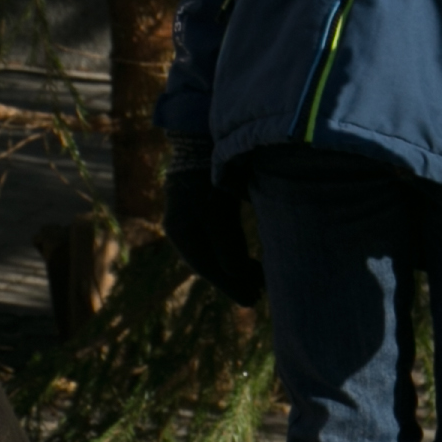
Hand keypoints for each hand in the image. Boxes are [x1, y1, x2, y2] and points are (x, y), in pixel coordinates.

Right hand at [160, 159, 264, 309]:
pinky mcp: (208, 208)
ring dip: (237, 267)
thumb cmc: (210, 177)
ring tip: (260, 280)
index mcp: (181, 232)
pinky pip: (221, 239)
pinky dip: (236, 252)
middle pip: (211, 262)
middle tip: (260, 296)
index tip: (251, 301)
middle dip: (235, 279)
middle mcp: (184, 228)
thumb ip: (227, 246)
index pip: (206, 267)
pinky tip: (251, 260)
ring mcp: (195, 218)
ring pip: (217, 252)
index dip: (230, 286)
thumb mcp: (220, 215)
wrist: (204, 140)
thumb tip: (237, 277)